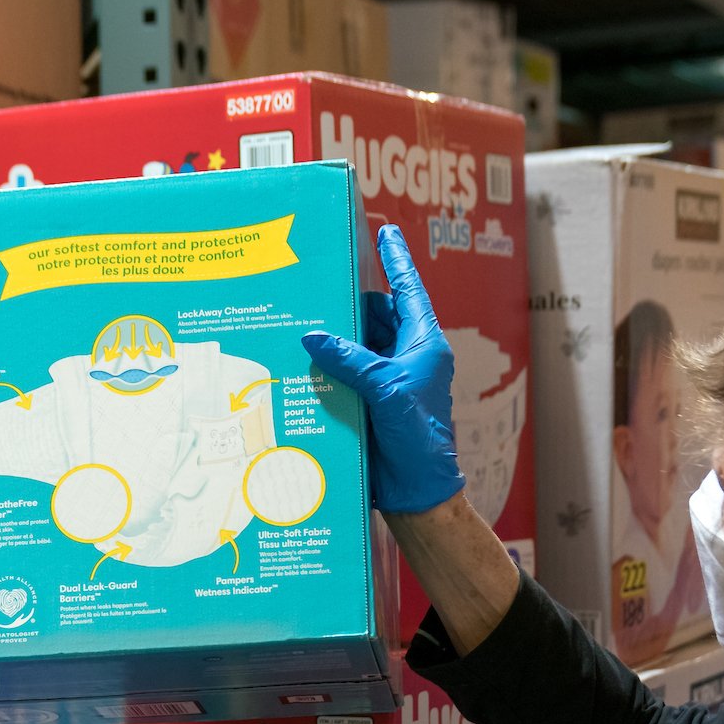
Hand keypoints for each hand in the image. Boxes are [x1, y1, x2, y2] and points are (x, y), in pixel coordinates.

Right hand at [302, 223, 462, 514]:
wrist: (415, 491)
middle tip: (320, 282)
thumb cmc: (418, 437)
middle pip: (374, 316)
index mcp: (423, 345)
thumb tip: (313, 336)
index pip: (408, 292)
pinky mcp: (365, 400)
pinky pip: (342, 373)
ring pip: (355, 345)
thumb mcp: (386, 390)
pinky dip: (325, 365)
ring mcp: (384, 379)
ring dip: (333, 337)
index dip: (396, 261)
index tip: (386, 232)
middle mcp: (405, 357)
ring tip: (303, 317)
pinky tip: (299, 359)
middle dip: (350, 303)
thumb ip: (351, 360)